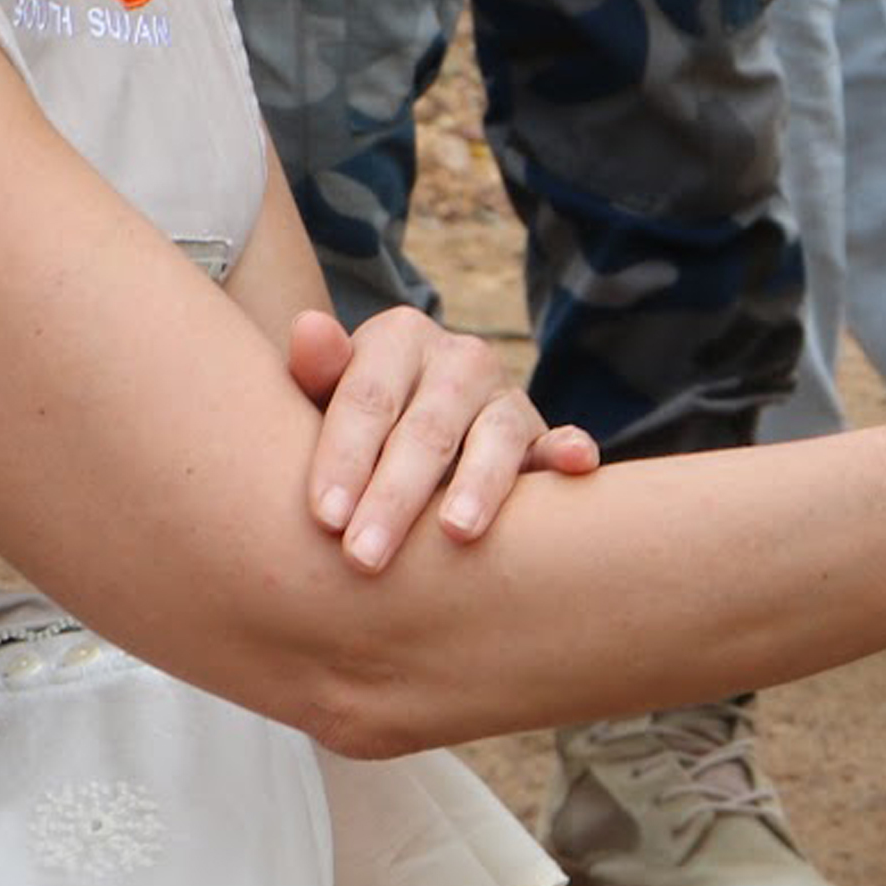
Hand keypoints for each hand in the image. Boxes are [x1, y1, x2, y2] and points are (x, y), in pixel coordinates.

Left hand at [285, 303, 601, 571]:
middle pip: (427, 429)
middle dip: (395, 497)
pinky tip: (577, 465)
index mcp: (399, 337)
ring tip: (455, 532)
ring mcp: (505, 396)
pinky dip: (569, 451)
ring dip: (479, 484)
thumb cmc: (351, 426)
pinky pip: (557, 442)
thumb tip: (308, 328)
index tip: (325, 520)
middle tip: (365, 557)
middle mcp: (460, 359)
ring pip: (496, 437)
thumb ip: (314, 370)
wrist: (408, 424)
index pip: (368, 400)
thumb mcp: (320, 395)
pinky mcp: (540, 435)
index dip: (345, 459)